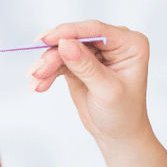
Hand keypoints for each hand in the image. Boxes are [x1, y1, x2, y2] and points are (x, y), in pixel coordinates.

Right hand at [27, 20, 150, 142]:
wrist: (118, 135)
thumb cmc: (123, 114)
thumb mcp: (107, 91)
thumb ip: (86, 67)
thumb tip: (65, 44)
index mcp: (130, 44)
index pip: (96, 30)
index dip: (71, 32)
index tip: (48, 38)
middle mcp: (112, 43)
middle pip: (76, 38)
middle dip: (54, 53)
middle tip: (37, 70)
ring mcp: (95, 52)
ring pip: (63, 49)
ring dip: (47, 65)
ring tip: (36, 81)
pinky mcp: (79, 61)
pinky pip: (59, 60)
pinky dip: (48, 72)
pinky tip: (39, 84)